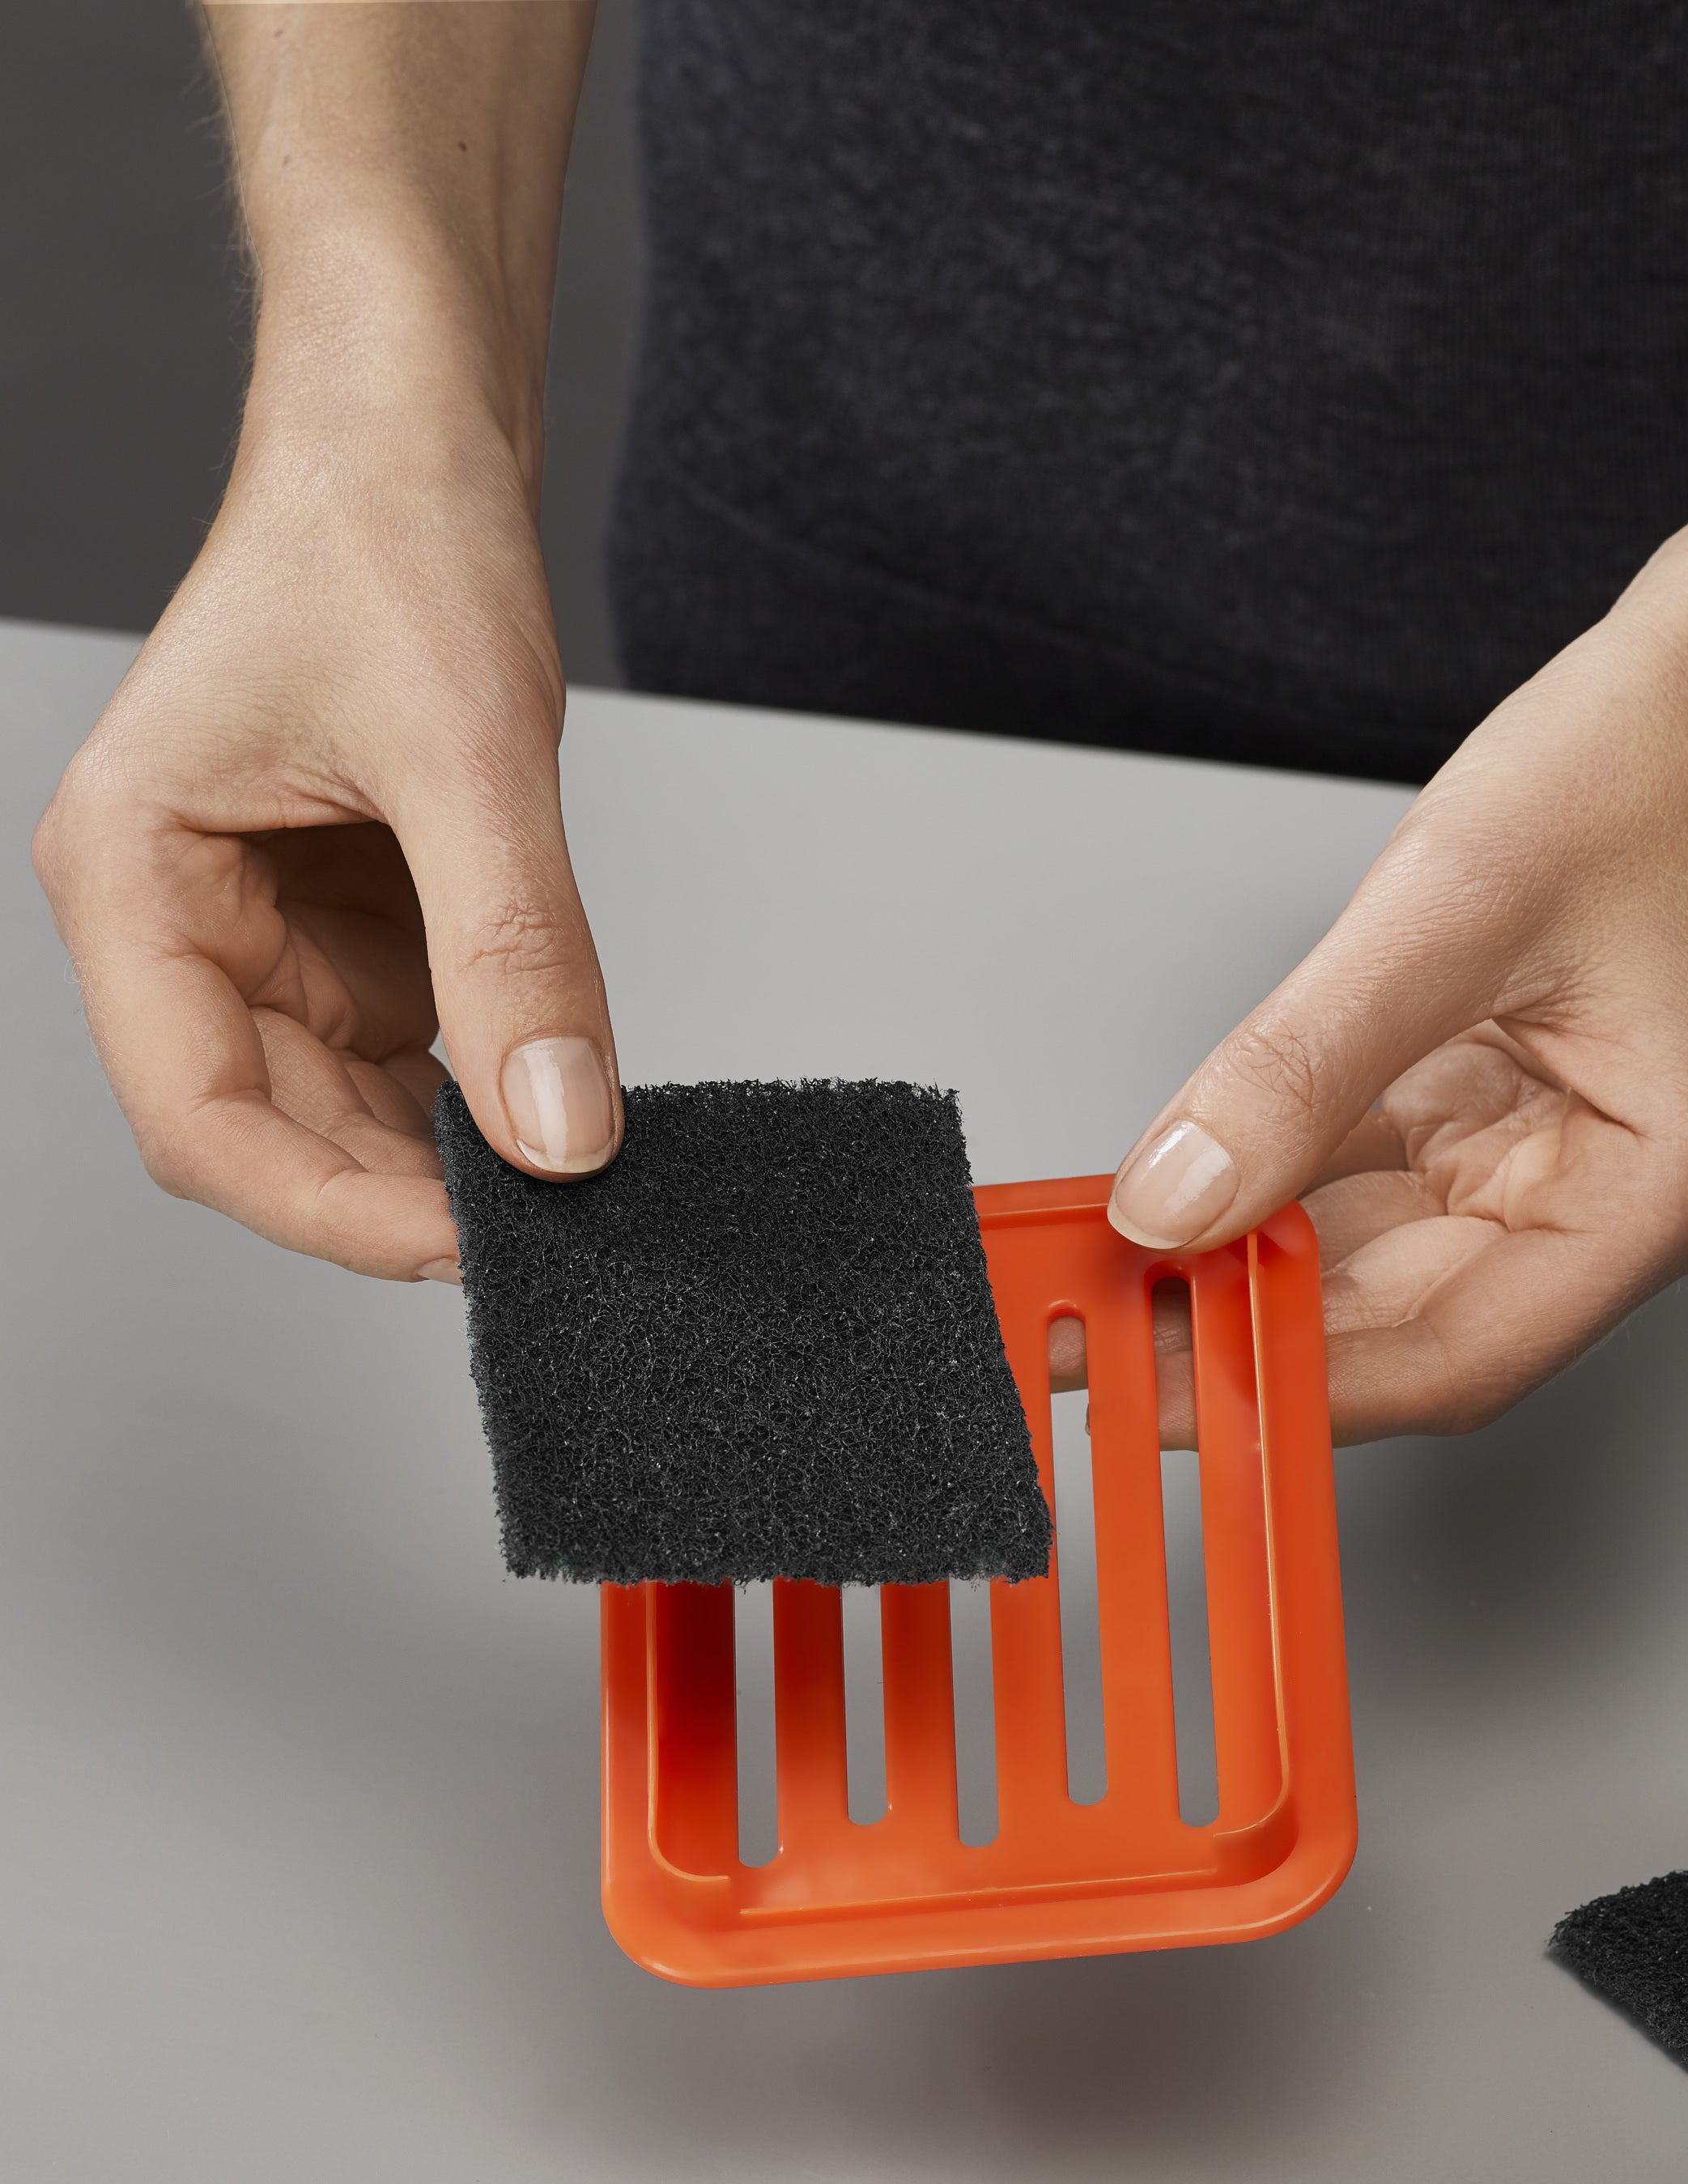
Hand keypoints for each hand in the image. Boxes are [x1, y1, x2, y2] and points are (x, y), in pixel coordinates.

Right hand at [31, 394, 619, 1279]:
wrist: (419, 441)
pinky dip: (469, 1088)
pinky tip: (544, 1105)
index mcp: (133, 877)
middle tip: (544, 1231)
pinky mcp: (345, 918)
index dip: (332, 1211)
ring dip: (439, 1152)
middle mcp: (180, 917)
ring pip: (341, 1105)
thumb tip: (562, 1130)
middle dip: (399, 1192)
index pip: (202, 1119)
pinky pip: (400, 1046)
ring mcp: (262, 926)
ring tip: (557, 1177)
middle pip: (269, 1131)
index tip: (467, 1248)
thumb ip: (514, 954)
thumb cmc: (386, 542)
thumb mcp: (466, 759)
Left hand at [1105, 548, 1687, 1442]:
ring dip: (1252, 1257)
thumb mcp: (1448, 910)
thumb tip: (1172, 1201)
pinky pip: (1379, 1177)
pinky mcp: (1512, 1113)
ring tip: (1118, 1266)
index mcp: (1660, 1191)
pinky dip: (1283, 1180)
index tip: (1154, 1383)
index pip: (1454, 1354)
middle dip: (1251, 1327)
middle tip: (1100, 1330)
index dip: (1293, 1386)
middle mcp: (1620, 1201)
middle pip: (1409, 1322)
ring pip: (1379, 1258)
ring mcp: (1564, 1161)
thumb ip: (1299, 1070)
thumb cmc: (1651, 763)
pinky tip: (1188, 1183)